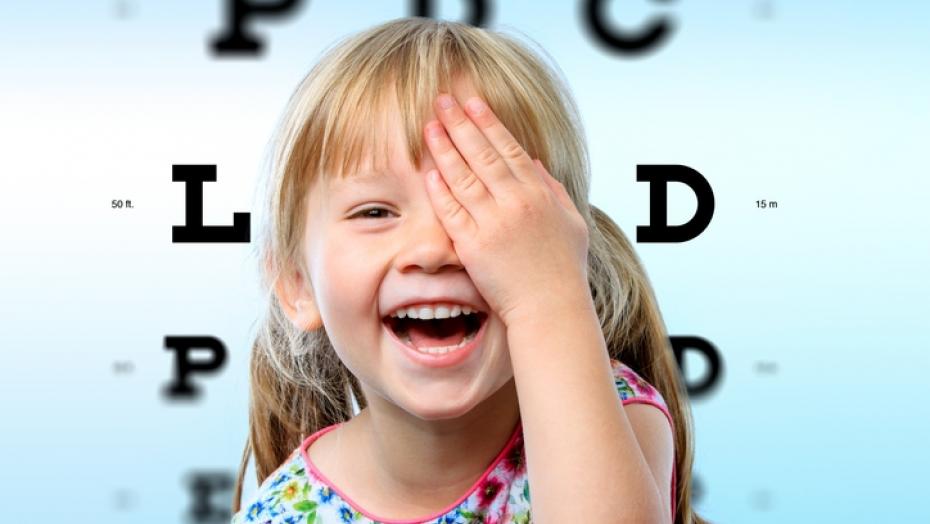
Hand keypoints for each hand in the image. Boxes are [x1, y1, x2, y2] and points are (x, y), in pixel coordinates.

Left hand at [423, 93, 590, 327]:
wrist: (550, 308)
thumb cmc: (563, 269)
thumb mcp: (571, 222)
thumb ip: (553, 190)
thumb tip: (535, 164)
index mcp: (538, 194)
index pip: (509, 148)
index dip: (488, 122)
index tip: (473, 102)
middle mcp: (515, 203)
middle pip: (482, 153)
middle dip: (460, 123)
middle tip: (442, 101)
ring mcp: (493, 223)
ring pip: (463, 177)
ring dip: (444, 148)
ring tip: (429, 126)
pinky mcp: (473, 246)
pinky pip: (452, 211)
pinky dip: (439, 190)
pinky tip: (428, 170)